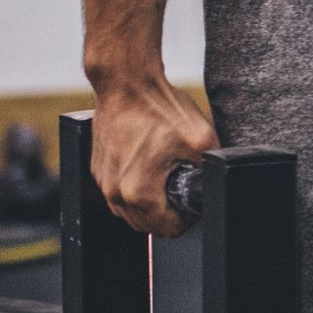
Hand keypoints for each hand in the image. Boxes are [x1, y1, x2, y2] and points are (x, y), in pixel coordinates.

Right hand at [90, 73, 218, 236]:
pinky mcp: (97, 170)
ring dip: (148, 203)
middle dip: (167, 211)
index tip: (190, 195)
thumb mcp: (201, 140)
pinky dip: (132, 188)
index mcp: (140, 192)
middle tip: (179, 184)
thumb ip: (210, 171)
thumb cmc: (157, 106)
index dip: (187, 216)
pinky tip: (146, 165)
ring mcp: (103, 182)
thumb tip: (214, 186)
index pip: (170, 230)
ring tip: (163, 175)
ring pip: (130, 213)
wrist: (125, 82)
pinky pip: (117, 193)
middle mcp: (115, 192)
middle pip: (148, 225)